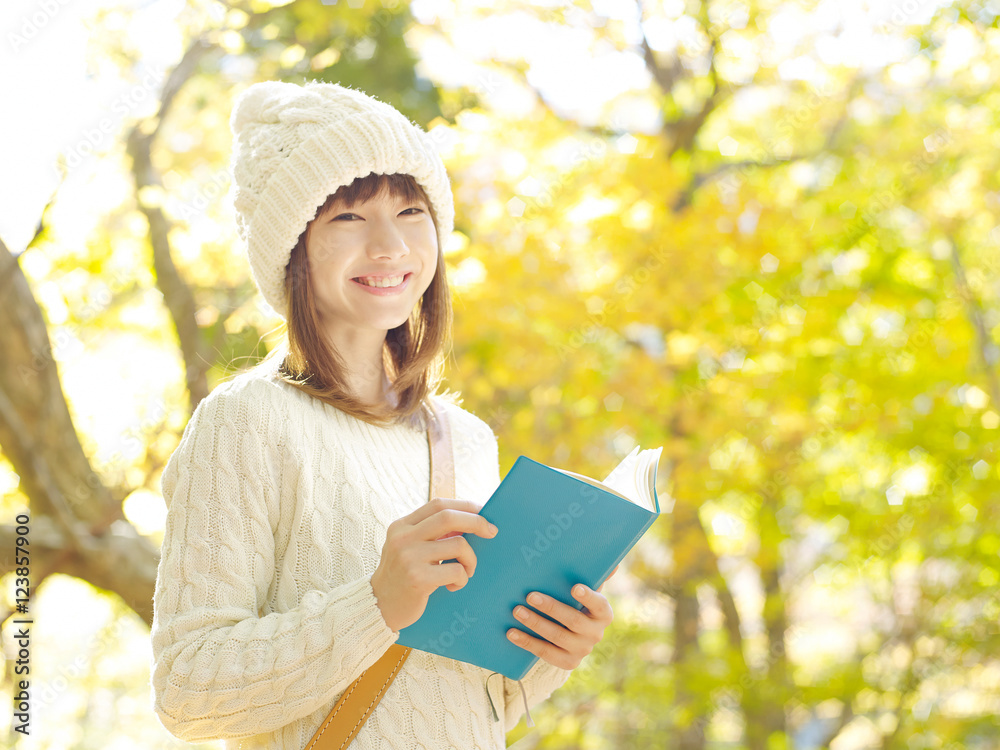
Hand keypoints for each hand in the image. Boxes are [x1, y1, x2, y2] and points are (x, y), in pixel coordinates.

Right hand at [371, 498, 496, 632]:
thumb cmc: (402, 575)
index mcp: (402, 525)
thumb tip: (470, 521)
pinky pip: (456, 571)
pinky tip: (453, 586)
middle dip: (477, 521)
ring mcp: (409, 558)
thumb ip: (431, 533)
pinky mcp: (418, 579)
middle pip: (448, 517)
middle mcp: (403, 538)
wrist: (379, 606)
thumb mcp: (409, 547)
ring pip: (458, 545)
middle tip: (492, 531)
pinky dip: (462, 578)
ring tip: (465, 572)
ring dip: (471, 560)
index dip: (464, 505)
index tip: (483, 511)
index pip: (438, 504)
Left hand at [505, 564, 618, 669]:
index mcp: (603, 613)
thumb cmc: (575, 603)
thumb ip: (595, 576)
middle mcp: (596, 633)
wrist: (571, 635)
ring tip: (517, 611)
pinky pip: (545, 653)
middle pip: (573, 620)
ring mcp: (582, 650)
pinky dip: (527, 642)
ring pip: (557, 637)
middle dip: (550, 607)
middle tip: (530, 596)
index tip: (574, 587)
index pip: (599, 604)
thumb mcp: (585, 590)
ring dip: (535, 623)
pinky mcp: (568, 662)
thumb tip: (613, 564)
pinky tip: (512, 633)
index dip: (588, 597)